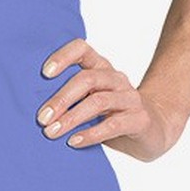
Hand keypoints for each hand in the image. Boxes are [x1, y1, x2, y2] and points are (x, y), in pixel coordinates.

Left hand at [36, 37, 183, 161]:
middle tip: (41, 118)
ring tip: (52, 132)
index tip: (44, 73)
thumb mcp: (90, 101)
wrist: (154, 130)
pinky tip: (74, 142)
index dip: (63, 56)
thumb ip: (70, 99)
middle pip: (86, 79)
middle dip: (61, 98)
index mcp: (101, 68)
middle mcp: (116, 78)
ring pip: (98, 101)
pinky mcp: (140, 119)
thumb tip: (34, 110)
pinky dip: (91, 134)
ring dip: (72, 118)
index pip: (82, 49)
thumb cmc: (112, 115)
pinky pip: (113, 125)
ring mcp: (130, 97)